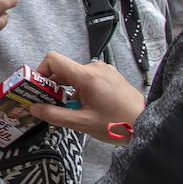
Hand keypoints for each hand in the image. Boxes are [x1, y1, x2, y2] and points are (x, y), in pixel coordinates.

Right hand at [29, 51, 145, 144]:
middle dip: (54, 86)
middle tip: (51, 104)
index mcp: (87, 76)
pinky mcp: (110, 76)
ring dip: (68, 90)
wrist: (147, 124)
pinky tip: (87, 106)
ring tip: (75, 109)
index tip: (37, 86)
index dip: (40, 71)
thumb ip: (55, 115)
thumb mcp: (82, 123)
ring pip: (75, 75)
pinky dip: (80, 90)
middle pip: (63, 69)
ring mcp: (103, 70)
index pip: (53, 59)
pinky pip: (87, 78)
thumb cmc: (119, 124)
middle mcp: (95, 68)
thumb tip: (35, 109)